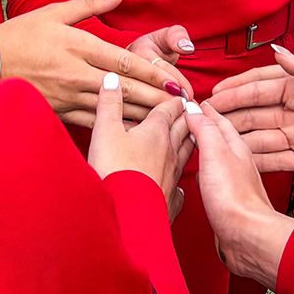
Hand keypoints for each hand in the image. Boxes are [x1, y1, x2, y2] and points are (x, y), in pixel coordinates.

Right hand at [0, 0, 193, 128]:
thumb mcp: (54, 12)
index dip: (153, 74)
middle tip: (183, 105)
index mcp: (79, 46)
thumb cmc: (21, 35)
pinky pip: (93, 121)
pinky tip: (135, 132)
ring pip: (113, 109)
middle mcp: (77, 73)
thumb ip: (91, 4)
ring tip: (168, 120)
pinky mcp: (60, 111)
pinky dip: (116, 127)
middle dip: (157, 98)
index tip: (176, 82)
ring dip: (142, 115)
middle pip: (125, 89)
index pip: (124, 62)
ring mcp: (69, 95)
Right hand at [88, 72, 194, 216]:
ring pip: (185, 154)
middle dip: (184, 117)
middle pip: (182, 128)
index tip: (177, 93)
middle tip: (187, 109)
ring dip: (186, 143)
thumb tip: (112, 79)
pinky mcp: (171, 199)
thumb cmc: (115, 172)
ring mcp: (174, 176)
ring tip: (188, 136)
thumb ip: (109, 103)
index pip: (169, 108)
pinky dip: (179, 181)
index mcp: (157, 131)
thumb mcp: (106, 131)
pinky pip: (179, 186)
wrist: (128, 215)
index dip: (172, 99)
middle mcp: (170, 151)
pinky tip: (178, 184)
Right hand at [192, 102, 293, 288]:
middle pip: (221, 135)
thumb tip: (192, 108)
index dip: (206, 108)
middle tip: (188, 115)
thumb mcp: (215, 153)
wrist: (246, 236)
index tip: (191, 100)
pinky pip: (217, 174)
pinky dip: (207, 167)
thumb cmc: (235, 197)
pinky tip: (201, 171)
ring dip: (206, 145)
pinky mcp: (230, 199)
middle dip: (206, 123)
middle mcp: (238, 160)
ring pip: (219, 154)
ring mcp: (235, 180)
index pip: (220, 118)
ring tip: (190, 139)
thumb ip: (204, 129)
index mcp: (237, 144)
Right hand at [206, 46, 293, 173]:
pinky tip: (235, 160)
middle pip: (254, 112)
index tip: (215, 94)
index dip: (237, 90)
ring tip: (210, 140)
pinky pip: (275, 158)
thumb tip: (276, 51)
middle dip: (229, 114)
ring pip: (259, 135)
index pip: (261, 86)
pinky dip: (255, 159)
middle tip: (203, 118)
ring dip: (236, 137)